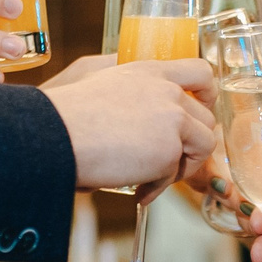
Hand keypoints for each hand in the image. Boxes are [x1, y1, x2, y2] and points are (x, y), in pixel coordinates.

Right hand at [46, 57, 217, 191]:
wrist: (55, 134)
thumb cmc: (63, 113)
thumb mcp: (97, 80)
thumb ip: (128, 88)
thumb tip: (139, 112)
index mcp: (149, 70)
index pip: (200, 72)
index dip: (206, 94)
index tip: (200, 110)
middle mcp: (166, 90)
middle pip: (205, 117)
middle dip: (190, 144)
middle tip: (167, 161)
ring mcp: (172, 118)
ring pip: (203, 145)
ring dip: (181, 166)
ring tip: (153, 177)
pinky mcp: (169, 148)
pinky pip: (176, 174)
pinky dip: (159, 186)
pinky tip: (138, 190)